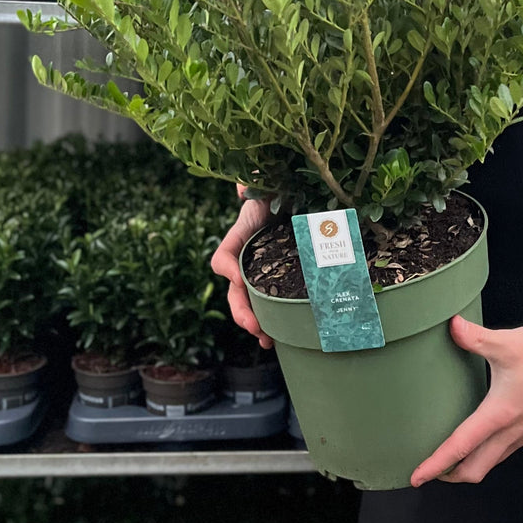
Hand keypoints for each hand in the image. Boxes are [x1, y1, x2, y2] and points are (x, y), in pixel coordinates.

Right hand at [210, 186, 273, 349]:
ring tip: (267, 339)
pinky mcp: (287, 278)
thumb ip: (252, 183)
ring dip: (257, 324)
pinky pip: (277, 303)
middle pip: (236, 291)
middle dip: (242, 311)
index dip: (227, 269)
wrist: (299, 195)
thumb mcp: (266, 185)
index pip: (223, 257)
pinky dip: (278, 321)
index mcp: (243, 238)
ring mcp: (267, 270)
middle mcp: (250, 258)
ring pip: (253, 303)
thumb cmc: (279, 189)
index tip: (238, 278)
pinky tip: (286, 336)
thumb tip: (240, 188)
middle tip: (254, 326)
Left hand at [409, 317, 522, 486]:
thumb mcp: (506, 342)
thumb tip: (452, 325)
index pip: (462, 447)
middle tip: (426, 470)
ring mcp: (522, 433)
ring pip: (490, 464)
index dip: (437, 464)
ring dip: (466, 468)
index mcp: (500, 414)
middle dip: (449, 475)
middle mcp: (511, 431)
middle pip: (476, 468)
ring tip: (446, 460)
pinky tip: (475, 442)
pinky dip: (483, 457)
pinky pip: (501, 453)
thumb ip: (475, 337)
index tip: (417, 477)